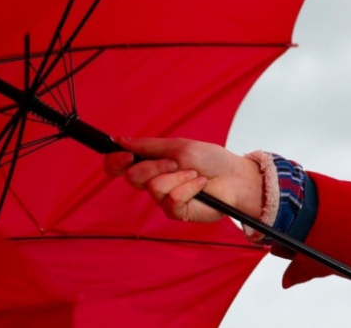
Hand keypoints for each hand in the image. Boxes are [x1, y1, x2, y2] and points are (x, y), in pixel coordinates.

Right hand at [104, 137, 262, 222]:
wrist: (235, 176)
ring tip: (195, 174)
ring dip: (178, 176)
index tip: (126, 155)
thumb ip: (149, 146)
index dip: (115, 162)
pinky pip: (172, 200)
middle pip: (133, 177)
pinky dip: (189, 188)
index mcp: (152, 164)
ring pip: (154, 187)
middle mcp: (154, 182)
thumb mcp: (179, 146)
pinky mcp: (176, 212)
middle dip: (156, 166)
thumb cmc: (211, 160)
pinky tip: (201, 185)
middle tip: (178, 162)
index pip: (119, 166)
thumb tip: (120, 140)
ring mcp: (164, 198)